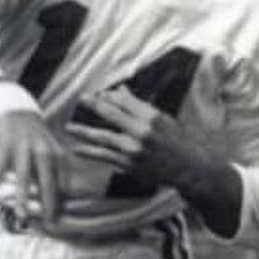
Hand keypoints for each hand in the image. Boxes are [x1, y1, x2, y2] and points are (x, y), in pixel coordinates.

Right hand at [0, 109, 66, 224]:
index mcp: (55, 153)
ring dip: (23, 199)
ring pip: (24, 179)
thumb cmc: (33, 135)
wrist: (14, 110)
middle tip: (49, 221)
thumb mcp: (49, 147)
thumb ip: (54, 168)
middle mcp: (42, 151)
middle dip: (49, 202)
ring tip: (22, 215)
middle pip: (47, 181)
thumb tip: (61, 194)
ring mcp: (23, 149)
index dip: (61, 199)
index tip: (60, 217)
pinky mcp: (5, 147)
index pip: (62, 181)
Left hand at [64, 86, 216, 192]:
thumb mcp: (162, 119)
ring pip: (103, 137)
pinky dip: (89, 152)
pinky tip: (77, 149)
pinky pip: (105, 156)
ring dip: (84, 131)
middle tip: (80, 99)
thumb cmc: (176, 141)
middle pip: (111, 115)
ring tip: (69, 127)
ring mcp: (134, 149)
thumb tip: (121, 91)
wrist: (188, 168)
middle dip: (93, 106)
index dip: (108, 97)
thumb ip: (139, 106)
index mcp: (152, 117)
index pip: (124, 101)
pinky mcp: (129, 164)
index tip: (97, 95)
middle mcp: (142, 132)